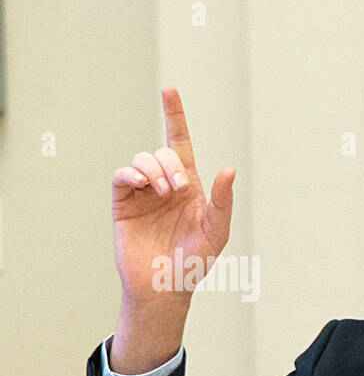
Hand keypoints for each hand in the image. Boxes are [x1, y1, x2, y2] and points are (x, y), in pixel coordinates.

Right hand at [109, 87, 234, 372]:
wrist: (165, 285)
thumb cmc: (196, 261)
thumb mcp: (217, 230)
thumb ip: (223, 200)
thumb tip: (228, 168)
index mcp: (190, 186)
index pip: (180, 143)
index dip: (175, 116)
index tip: (169, 89)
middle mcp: (165, 184)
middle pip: (163, 152)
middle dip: (170, 164)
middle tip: (178, 188)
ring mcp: (143, 192)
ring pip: (141, 159)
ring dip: (153, 168)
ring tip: (162, 190)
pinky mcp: (123, 203)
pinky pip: (122, 176)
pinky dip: (131, 174)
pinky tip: (142, 185)